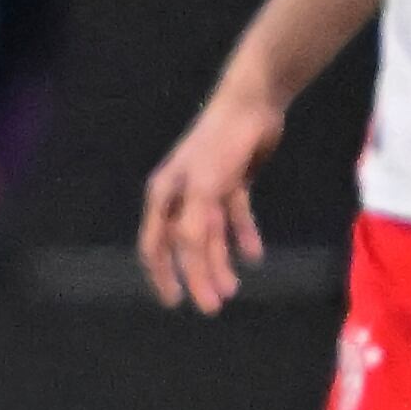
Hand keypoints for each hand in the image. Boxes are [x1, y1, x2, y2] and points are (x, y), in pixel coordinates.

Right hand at [139, 81, 284, 311]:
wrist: (252, 105)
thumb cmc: (220, 146)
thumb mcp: (204, 189)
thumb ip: (196, 227)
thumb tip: (191, 263)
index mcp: (164, 197)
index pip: (156, 245)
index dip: (163, 275)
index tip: (176, 303)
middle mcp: (181, 197)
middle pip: (185, 246)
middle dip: (198, 275)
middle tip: (214, 304)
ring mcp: (207, 191)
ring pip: (210, 235)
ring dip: (220, 261)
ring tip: (235, 287)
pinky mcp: (232, 184)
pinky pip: (235, 218)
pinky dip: (243, 236)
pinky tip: (254, 256)